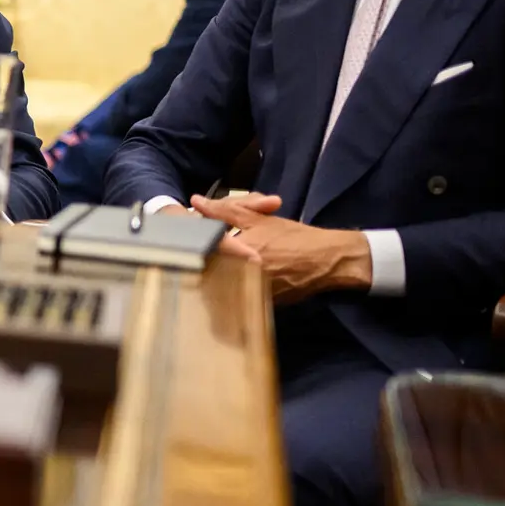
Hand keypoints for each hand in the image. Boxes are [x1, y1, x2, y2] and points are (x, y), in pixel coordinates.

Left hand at [191, 193, 370, 304]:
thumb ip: (223, 211)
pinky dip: (229, 297)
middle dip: (196, 273)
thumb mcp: (258, 219)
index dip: (189, 252)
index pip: (203, 254)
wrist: (327, 260)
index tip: (177, 252)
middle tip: (182, 268)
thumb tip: (195, 201)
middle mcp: (245, 273)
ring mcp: (254, 291)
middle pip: (209, 276)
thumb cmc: (292, 236)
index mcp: (241, 250)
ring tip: (198, 282)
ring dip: (210, 287)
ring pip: (222, 291)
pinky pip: (238, 302)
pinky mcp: (263, 304)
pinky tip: (221, 295)